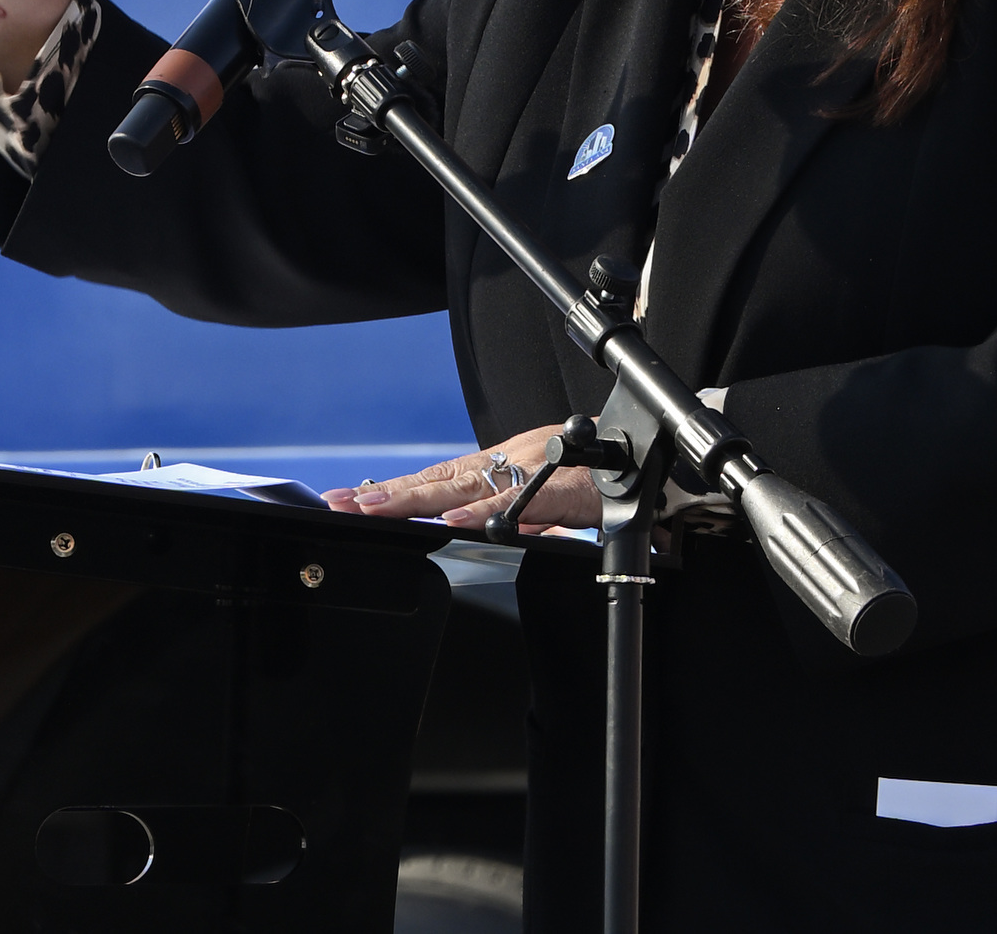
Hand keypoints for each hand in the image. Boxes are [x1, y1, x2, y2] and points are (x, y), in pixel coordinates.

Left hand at [325, 428, 599, 530]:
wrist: (656, 470)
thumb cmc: (600, 484)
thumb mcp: (545, 505)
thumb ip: (512, 520)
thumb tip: (475, 536)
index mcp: (503, 463)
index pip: (436, 476)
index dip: (392, 488)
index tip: (349, 498)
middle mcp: (509, 460)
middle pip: (438, 479)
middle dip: (385, 493)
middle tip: (341, 503)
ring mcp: (532, 471)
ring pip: (464, 485)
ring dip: (416, 499)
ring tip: (374, 508)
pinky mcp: (560, 490)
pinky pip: (518, 502)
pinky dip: (483, 513)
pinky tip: (452, 523)